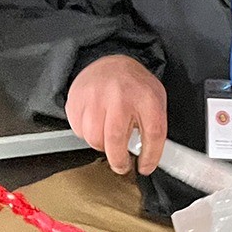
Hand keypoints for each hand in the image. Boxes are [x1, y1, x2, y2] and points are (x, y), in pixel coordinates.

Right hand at [65, 55, 166, 175]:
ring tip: (109, 139)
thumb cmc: (134, 86)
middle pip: (115, 140)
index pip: (152, 134)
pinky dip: (87, 134)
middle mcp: (119, 96)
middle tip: (122, 165)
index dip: (150, 156)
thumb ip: (154, 128)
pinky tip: (97, 125)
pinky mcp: (76, 100)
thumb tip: (151, 157)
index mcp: (146, 98)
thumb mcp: (155, 102)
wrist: (111, 63)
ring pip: (94, 138)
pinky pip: (78, 130)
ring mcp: (95, 97)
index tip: (145, 167)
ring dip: (102, 146)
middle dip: (118, 160)